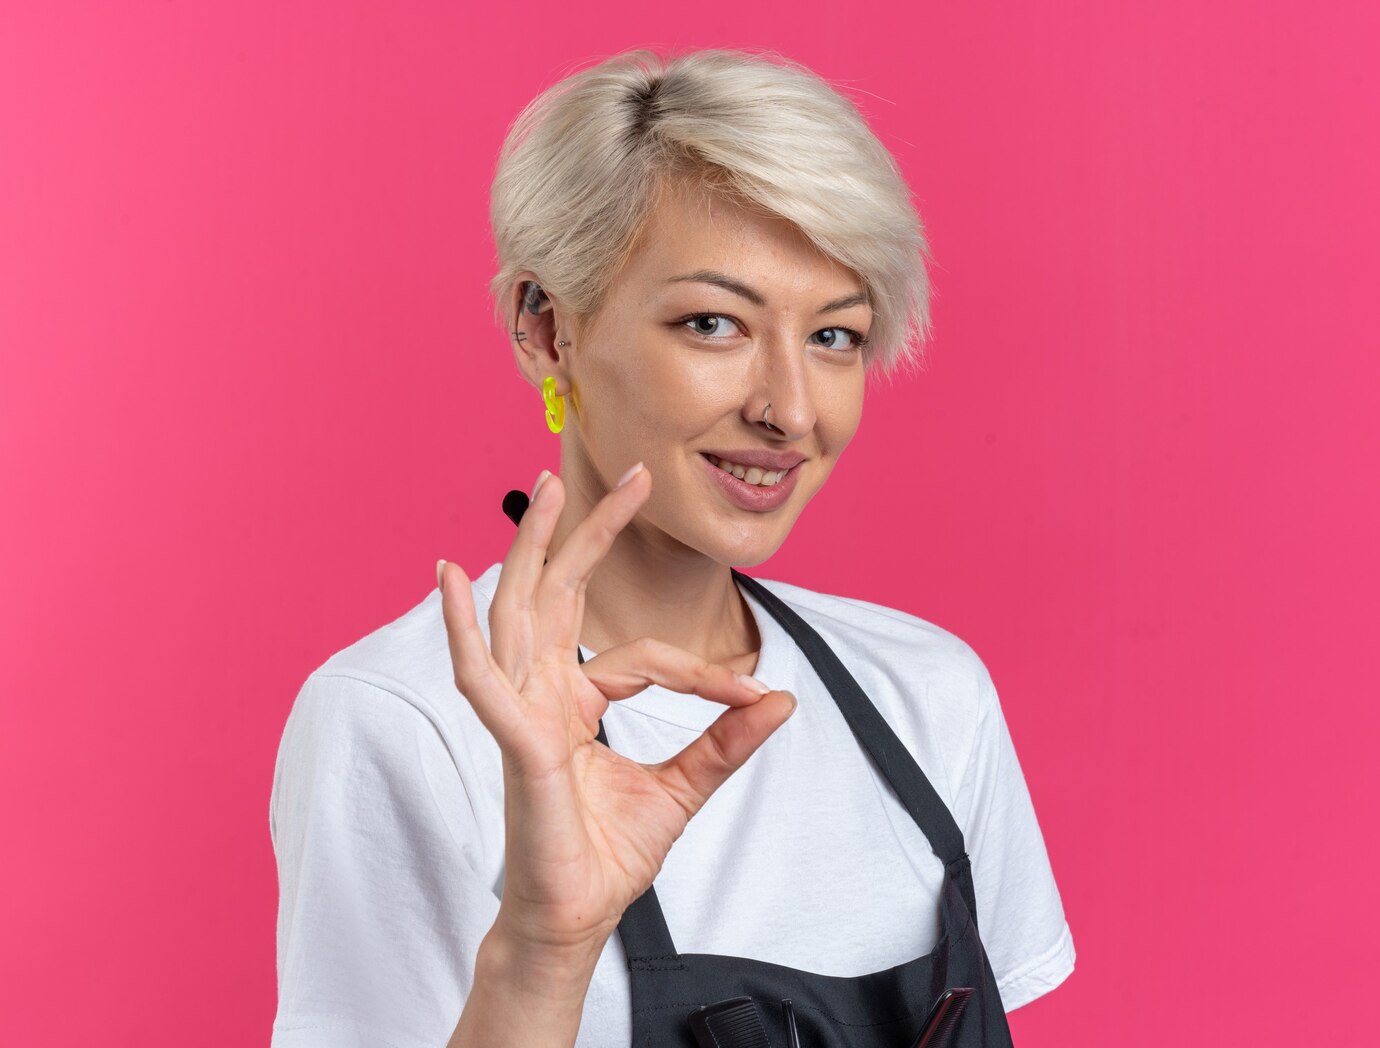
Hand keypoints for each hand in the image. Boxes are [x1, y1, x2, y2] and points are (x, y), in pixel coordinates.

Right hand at [437, 465, 796, 956]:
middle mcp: (541, 696)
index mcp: (573, 704)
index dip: (700, 671)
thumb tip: (783, 698)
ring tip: (543, 494)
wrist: (576, 922)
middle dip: (586, 533)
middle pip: (557, 596)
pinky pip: (483, 679)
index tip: (752, 695)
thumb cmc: (607, 856)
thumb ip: (725, 742)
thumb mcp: (684, 788)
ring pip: (518, 615)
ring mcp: (521, 716)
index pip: (637, 655)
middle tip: (624, 474)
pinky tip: (449, 580)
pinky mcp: (515, 744)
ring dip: (529, 551)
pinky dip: (461, 630)